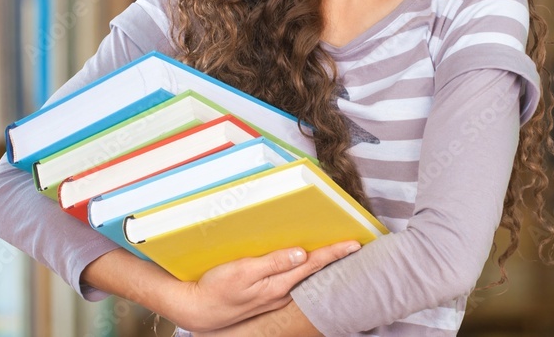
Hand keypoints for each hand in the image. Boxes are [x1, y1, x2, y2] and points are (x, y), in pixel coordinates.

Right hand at [167, 240, 359, 332]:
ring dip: (319, 263)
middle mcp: (281, 293)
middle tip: (351, 245)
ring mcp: (274, 296)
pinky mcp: (266, 296)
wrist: (200, 310)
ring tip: (334, 250)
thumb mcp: (244, 271)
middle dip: (333, 258)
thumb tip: (301, 253)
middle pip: (313, 271)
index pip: (313, 264)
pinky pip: (290, 280)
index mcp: (279, 285)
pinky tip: (302, 263)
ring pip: (303, 276)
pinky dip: (302, 269)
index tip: (354, 244)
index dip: (334, 252)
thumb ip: (273, 262)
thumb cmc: (218, 288)